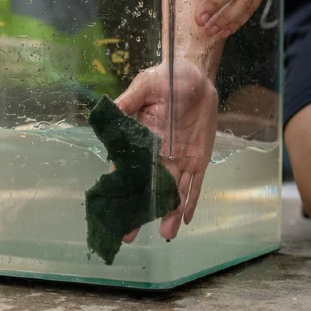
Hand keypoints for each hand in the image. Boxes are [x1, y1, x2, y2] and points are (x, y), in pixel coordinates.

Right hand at [113, 59, 217, 241]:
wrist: (196, 76)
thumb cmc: (166, 78)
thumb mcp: (144, 86)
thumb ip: (128, 101)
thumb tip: (110, 112)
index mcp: (141, 139)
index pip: (129, 168)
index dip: (122, 188)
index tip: (113, 208)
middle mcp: (159, 154)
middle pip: (149, 187)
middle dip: (141, 210)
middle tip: (129, 235)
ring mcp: (180, 159)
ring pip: (173, 191)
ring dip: (169, 212)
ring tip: (165, 234)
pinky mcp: (199, 159)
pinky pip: (196, 184)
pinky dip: (191, 201)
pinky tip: (186, 219)